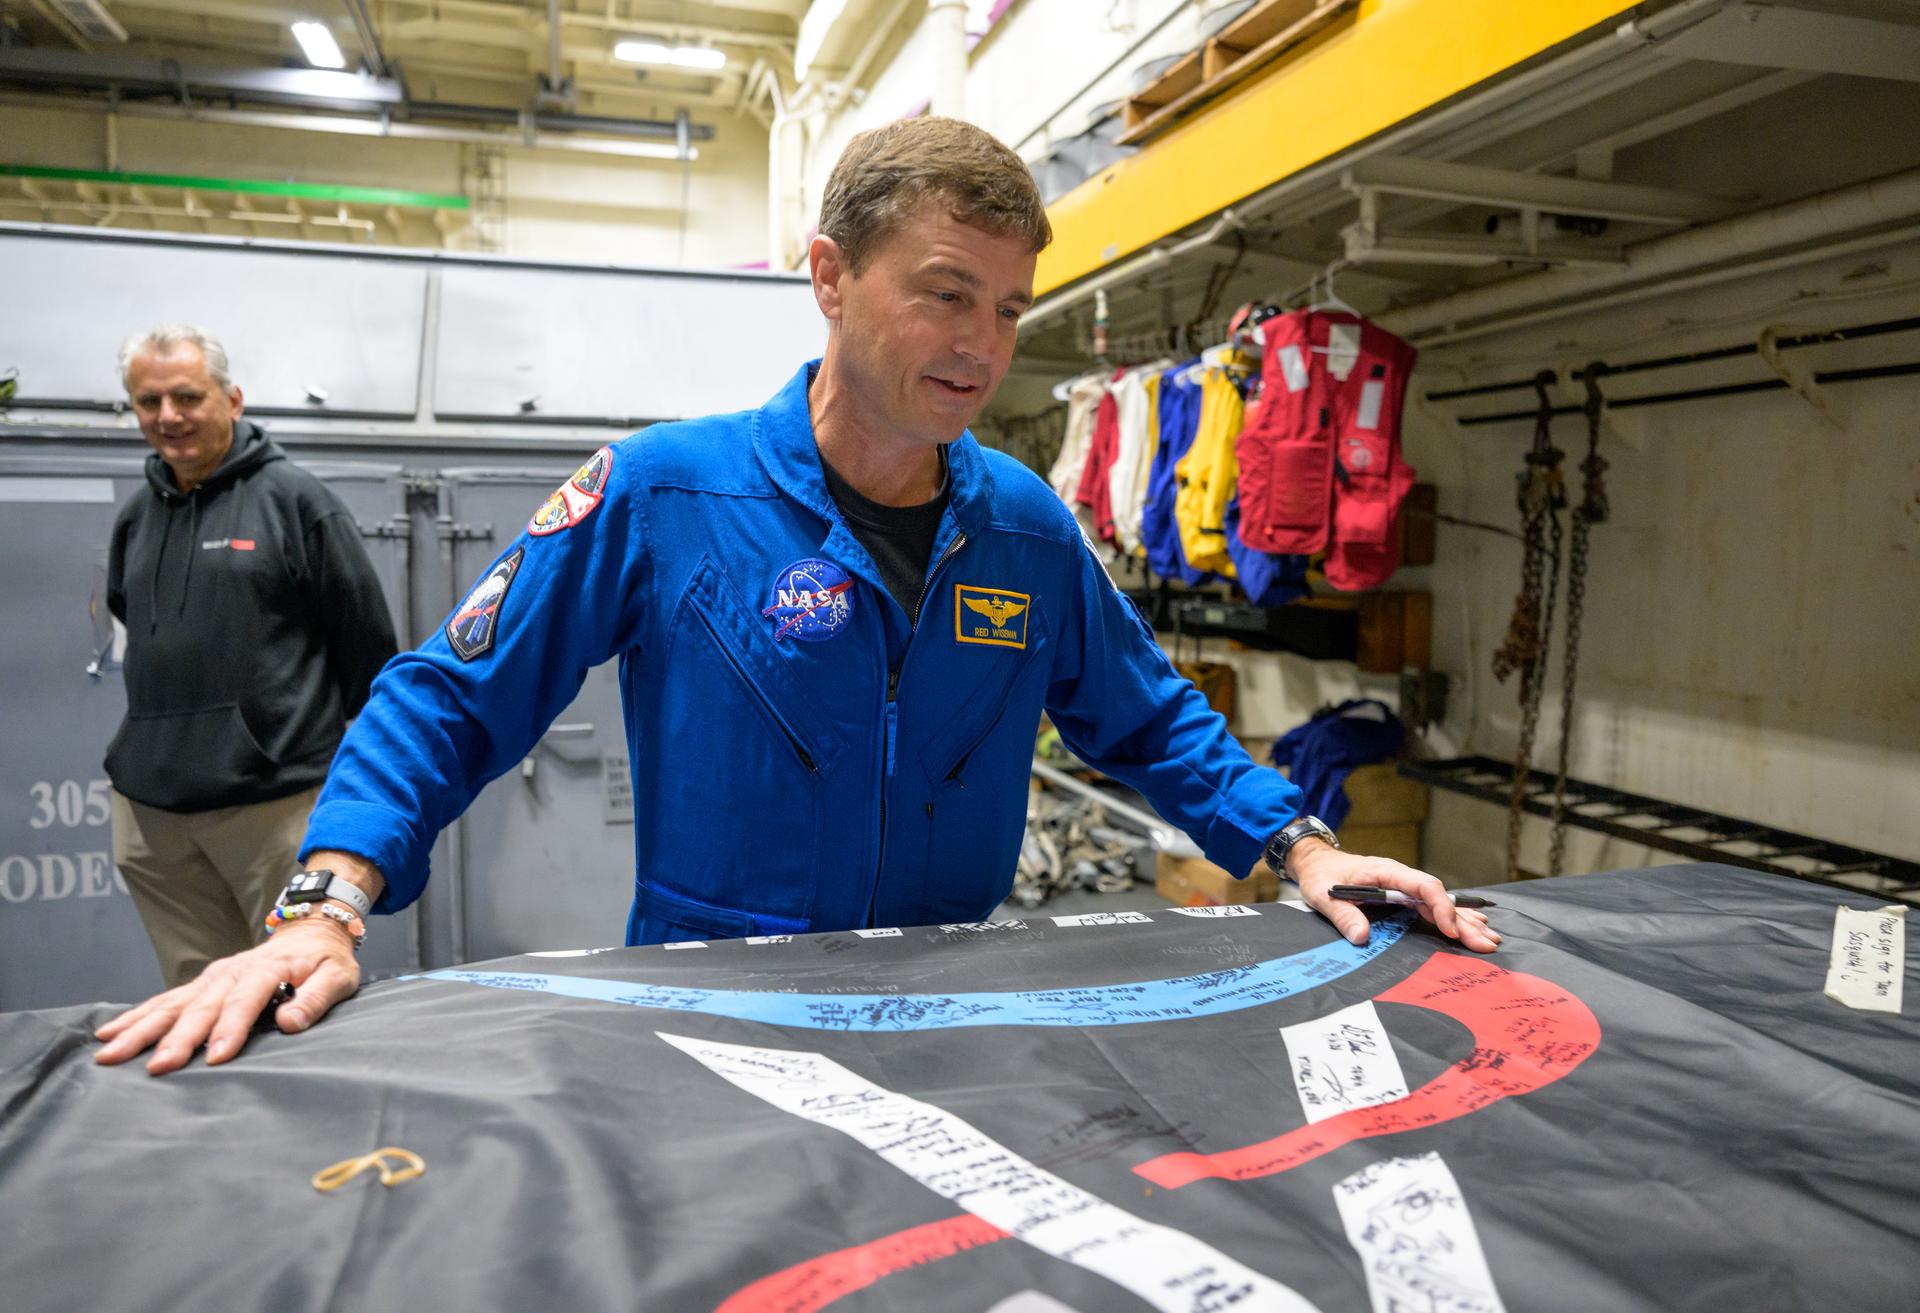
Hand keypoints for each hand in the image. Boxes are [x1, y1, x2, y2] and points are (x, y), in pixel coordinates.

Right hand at [94, 918, 360, 1074]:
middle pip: (202, 1006)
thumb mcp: (338, 976)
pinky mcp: (201, 983)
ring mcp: (212, 977)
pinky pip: (164, 1001)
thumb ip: (316, 998)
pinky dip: (136, 1016)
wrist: (310, 930)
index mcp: (267, 969)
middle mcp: (232, 971)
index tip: (214, 1057)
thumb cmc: (326, 960)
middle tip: (158, 1067)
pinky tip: (109, 1033)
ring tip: (111, 1052)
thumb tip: (290, 1022)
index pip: (246, 1001)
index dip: (230, 1029)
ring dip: (142, 1029)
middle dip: (178, 1038)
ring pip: (172, 1004)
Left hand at [1284, 838, 1500, 953]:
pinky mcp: (1401, 896)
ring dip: (1463, 921)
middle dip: (1463, 921)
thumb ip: (1342, 914)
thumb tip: (1361, 937)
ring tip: (1488, 938)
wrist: (1316, 862)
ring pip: (1440, 903)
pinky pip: (1431, 906)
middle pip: (1439, 897)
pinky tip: (1471, 925)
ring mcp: (1403, 887)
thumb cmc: (1321, 875)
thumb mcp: (1323, 895)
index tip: (1450, 930)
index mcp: (1387, 872)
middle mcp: (1401, 878)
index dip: (1440, 907)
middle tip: (1486, 943)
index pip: (1424, 886)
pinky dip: (1452, 917)